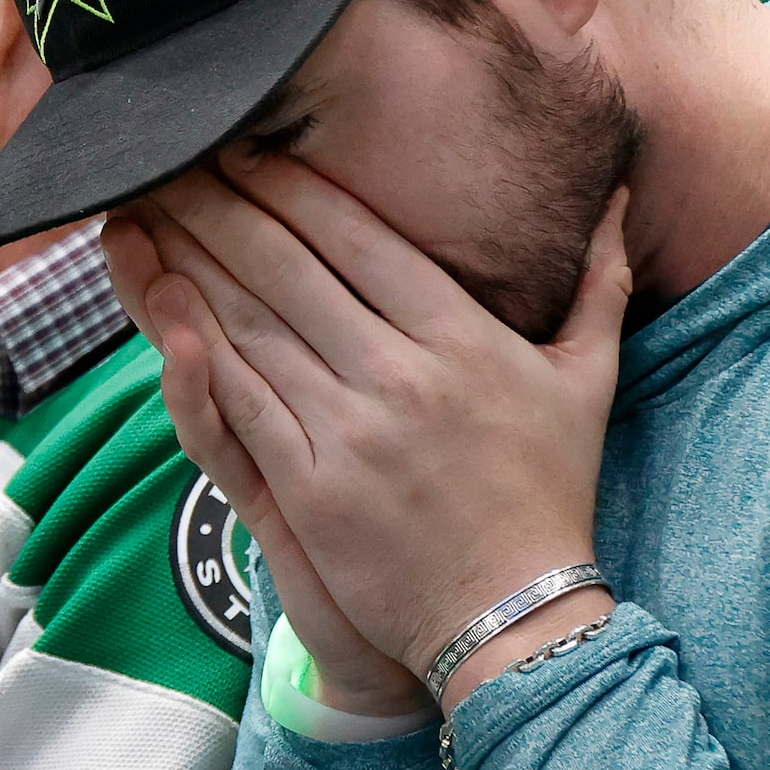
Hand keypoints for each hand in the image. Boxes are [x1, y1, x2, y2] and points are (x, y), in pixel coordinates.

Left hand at [109, 155, 630, 708]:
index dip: (292, 187)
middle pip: (290, 268)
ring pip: (251, 326)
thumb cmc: (548, 495)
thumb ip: (600, 282)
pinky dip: (193, 350)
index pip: (359, 238)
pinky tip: (162, 303)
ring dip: (192, 262)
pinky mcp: (308, 489)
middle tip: (172, 158)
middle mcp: (401, 375)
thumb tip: (621, 197)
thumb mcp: (587, 382)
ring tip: (148, 212)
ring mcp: (349, 434)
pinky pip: (239, 402)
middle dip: (222, 206)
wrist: (516, 621)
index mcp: (463, 338)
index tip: (245, 147)